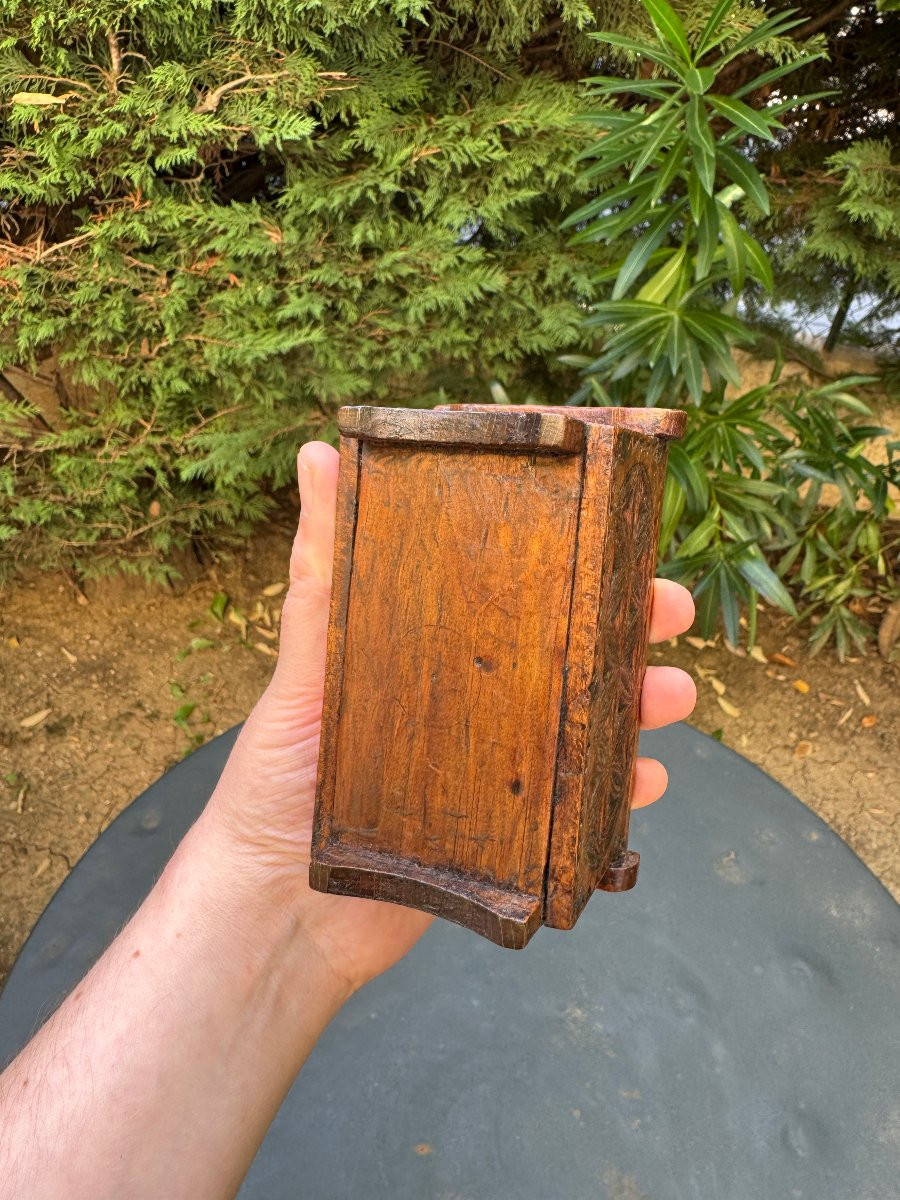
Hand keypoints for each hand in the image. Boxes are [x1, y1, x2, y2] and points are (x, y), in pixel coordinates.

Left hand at [208, 442, 695, 991]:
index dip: (567, 546)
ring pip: (587, 717)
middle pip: (564, 643)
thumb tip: (318, 453)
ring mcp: (496, 761)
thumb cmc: (276, 781)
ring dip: (638, 699)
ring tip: (670, 695)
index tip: (614, 512)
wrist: (280, 912)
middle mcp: (473, 695)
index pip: (509, 580)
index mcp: (431, 643)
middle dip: (626, 619)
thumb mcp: (303, 667)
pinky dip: (619, 788)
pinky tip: (643, 779)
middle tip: (666, 608)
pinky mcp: (511, 830)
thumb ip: (322, 570)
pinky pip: (582, 802)